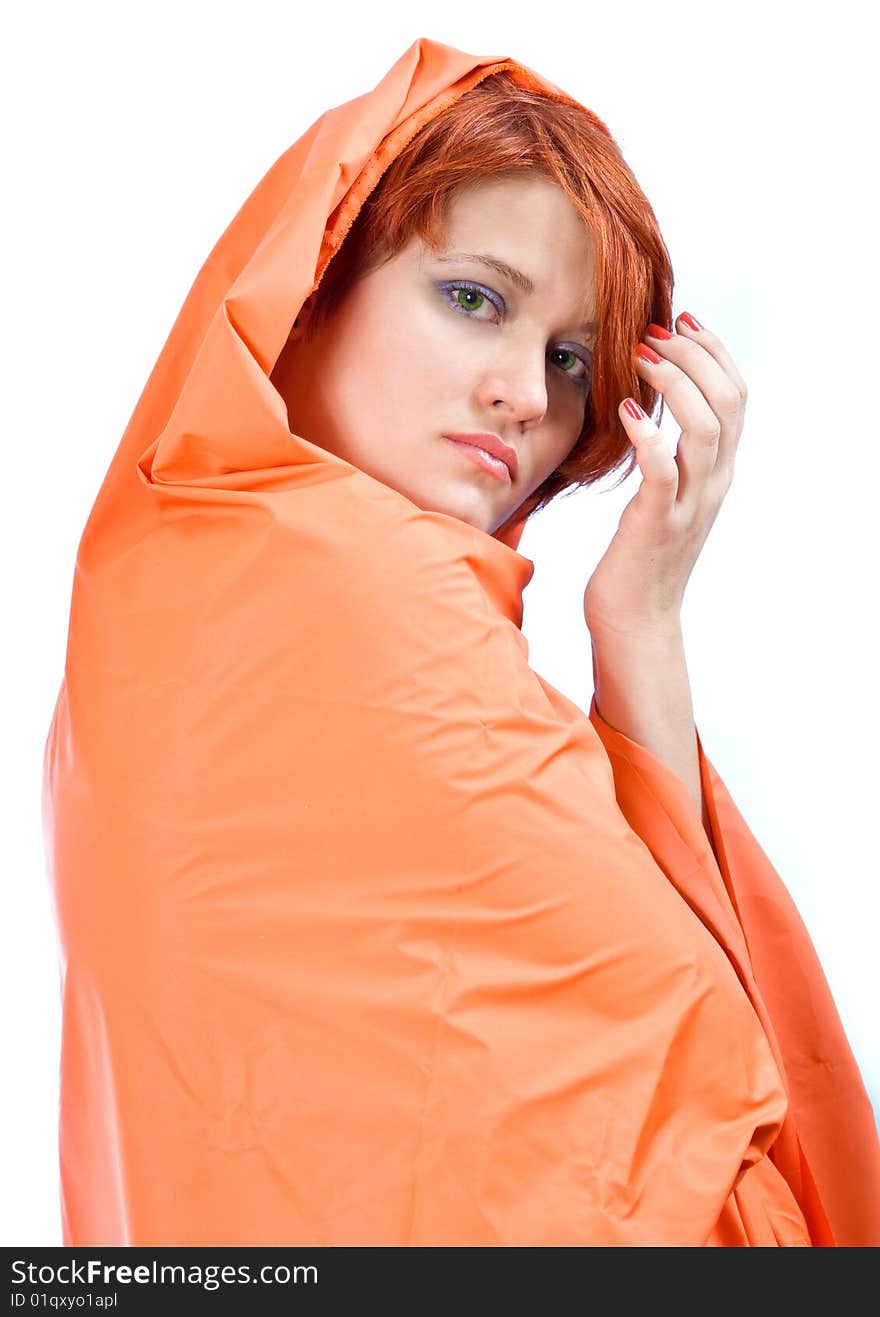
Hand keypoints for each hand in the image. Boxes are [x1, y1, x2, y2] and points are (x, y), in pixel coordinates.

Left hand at [583, 312, 746, 642]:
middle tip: (654, 333)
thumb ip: (669, 457)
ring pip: (705, 428)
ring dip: (675, 382)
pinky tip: (627, 409)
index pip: (736, 396)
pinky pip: (662, 469)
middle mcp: (712, 485)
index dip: (715, 351)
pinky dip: (648, 433)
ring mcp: (688, 505)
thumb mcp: (663, 499)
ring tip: (639, 357)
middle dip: (695, 354)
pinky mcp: (656, 524)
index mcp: (717, 474)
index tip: (682, 320)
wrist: (634, 623)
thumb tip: (651, 406)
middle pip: (729, 402)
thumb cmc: (637, 559)